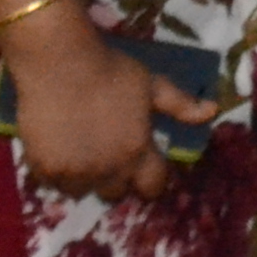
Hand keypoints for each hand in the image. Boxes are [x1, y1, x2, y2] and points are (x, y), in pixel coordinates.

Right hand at [0, 7, 215, 202]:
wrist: (60, 62)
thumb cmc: (111, 70)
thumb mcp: (152, 84)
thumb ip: (181, 105)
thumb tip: (212, 111)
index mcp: (138, 151)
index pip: (152, 187)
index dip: (151, 180)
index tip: (144, 168)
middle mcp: (108, 170)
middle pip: (116, 194)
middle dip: (116, 179)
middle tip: (108, 155)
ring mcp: (75, 173)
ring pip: (83, 191)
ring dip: (85, 178)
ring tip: (81, 152)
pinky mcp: (44, 170)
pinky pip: (54, 184)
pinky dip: (57, 172)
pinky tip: (58, 149)